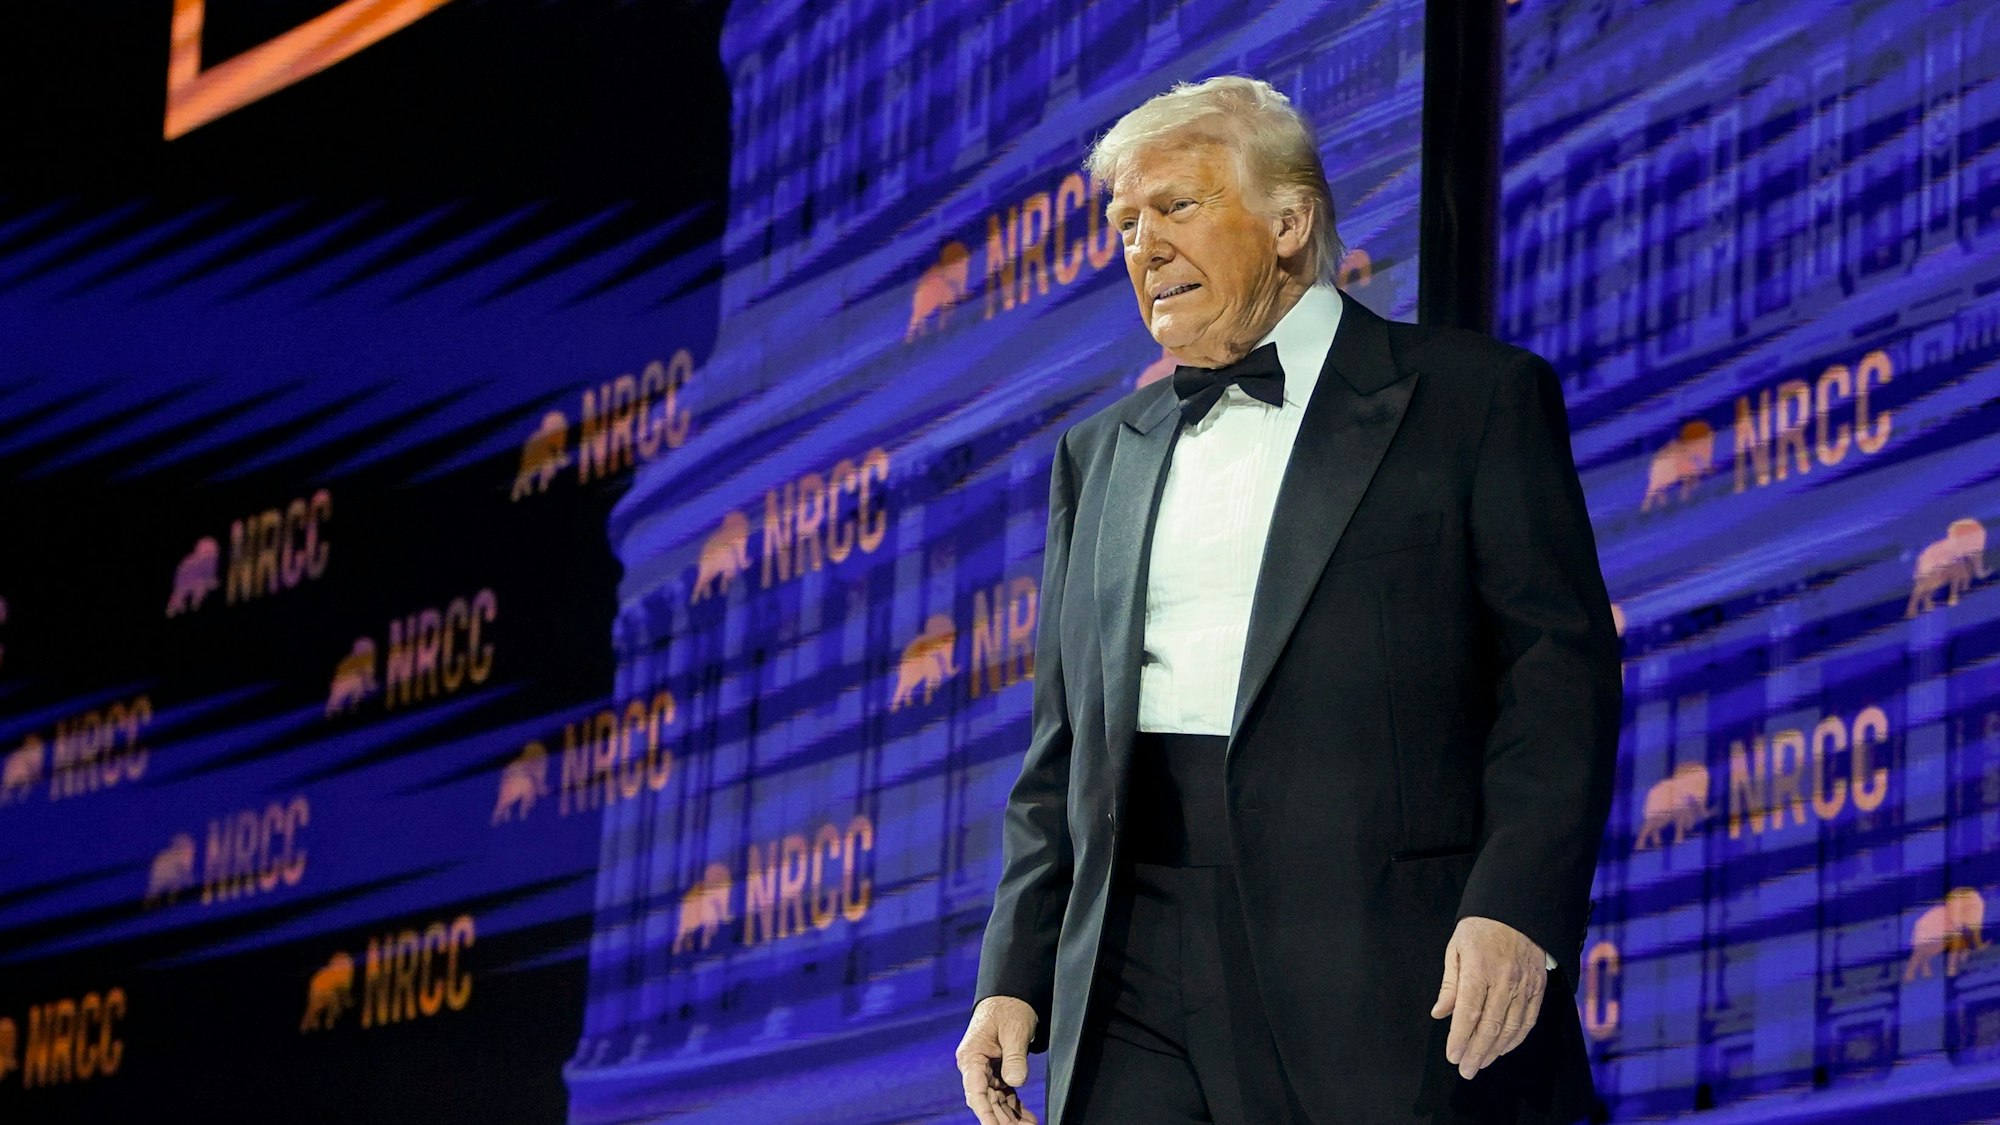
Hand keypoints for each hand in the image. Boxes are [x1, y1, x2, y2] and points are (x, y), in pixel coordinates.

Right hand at [955, 995, 1039, 1123]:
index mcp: (971, 1056)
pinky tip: (1027, 1119)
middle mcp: (975, 1066)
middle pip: (987, 1100)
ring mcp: (986, 1070)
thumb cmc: (1009, 1009)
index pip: (976, 1091)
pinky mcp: (997, 1071)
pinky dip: (1015, 1107)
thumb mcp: (1014, 1030)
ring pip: (996, 1100)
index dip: (985, 1113)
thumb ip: (1015, 1057)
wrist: (1010, 997)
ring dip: (1009, 1117)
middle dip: (1002, 1119)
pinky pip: (1004, 1094)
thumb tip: (1015, 1082)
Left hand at [1429, 915, 1547, 1079]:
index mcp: (1480, 969)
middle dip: (1476, 1052)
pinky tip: (1503, 1049)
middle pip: (1491, 1026)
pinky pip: (1528, 1021)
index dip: (1460, 1038)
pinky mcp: (1538, 989)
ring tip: (1480, 1063)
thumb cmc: (1480, 929)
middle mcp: (1505, 980)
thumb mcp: (1456, 949)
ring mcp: (1525, 986)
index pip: (1469, 1012)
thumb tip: (1439, 1014)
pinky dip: (1516, 1040)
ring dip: (1495, 1050)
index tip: (1452, 1056)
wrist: (1519, 911)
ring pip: (1511, 1028)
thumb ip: (1450, 984)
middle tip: (1465, 1070)